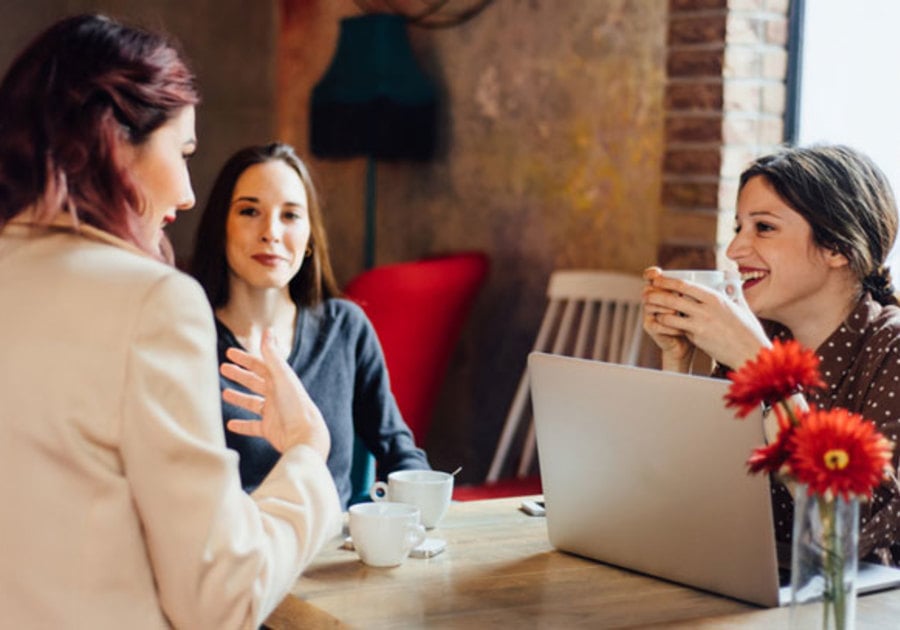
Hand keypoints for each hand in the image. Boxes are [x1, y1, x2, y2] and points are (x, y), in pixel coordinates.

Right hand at [220, 329, 329, 459]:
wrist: (305, 436)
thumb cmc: (295, 405)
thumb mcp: (282, 377)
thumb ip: (272, 356)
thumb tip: (268, 330)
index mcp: (281, 380)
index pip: (260, 365)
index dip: (245, 358)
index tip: (229, 352)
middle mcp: (277, 395)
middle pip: (255, 382)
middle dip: (240, 374)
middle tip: (222, 368)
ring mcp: (273, 412)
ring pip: (252, 402)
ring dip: (239, 397)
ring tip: (223, 393)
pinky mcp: (270, 429)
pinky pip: (253, 426)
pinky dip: (242, 425)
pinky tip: (229, 425)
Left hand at [643, 267, 769, 369]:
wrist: (750, 353)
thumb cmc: (748, 331)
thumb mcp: (741, 308)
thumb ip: (733, 295)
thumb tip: (730, 285)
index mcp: (716, 298)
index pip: (686, 285)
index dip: (668, 281)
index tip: (657, 279)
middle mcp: (706, 309)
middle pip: (673, 298)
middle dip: (656, 294)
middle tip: (646, 293)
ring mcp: (700, 325)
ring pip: (670, 315)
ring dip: (658, 312)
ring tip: (650, 309)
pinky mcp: (697, 339)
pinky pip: (677, 330)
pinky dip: (667, 326)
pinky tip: (661, 324)